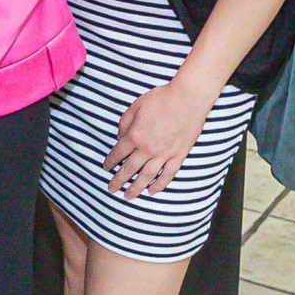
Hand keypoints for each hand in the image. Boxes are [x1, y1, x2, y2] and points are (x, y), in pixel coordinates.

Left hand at [106, 70, 225, 195]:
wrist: (188, 98)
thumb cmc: (162, 98)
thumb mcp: (136, 105)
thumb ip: (125, 122)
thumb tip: (120, 136)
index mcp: (135, 135)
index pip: (119, 153)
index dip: (110, 161)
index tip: (106, 167)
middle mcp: (147, 148)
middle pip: (129, 169)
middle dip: (119, 180)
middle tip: (111, 189)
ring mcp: (164, 154)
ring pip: (147, 176)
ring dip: (136, 188)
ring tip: (128, 196)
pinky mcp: (178, 155)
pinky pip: (168, 174)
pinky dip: (159, 185)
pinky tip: (152, 191)